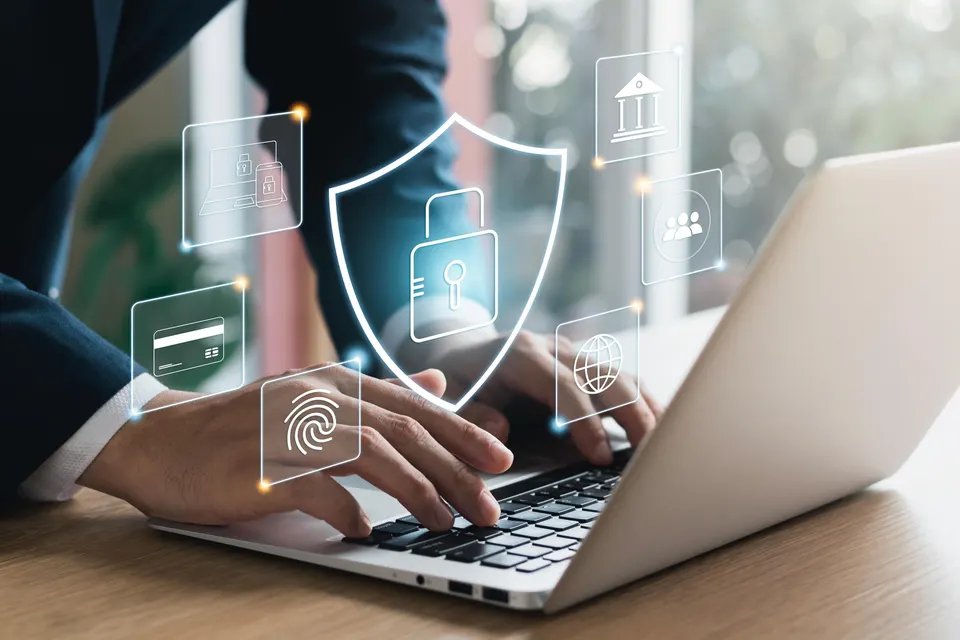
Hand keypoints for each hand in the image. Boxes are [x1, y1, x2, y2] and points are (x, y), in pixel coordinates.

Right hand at [79, 365, 512, 536]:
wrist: (160, 440)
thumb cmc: (243, 428)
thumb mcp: (315, 400)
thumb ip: (377, 396)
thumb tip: (437, 386)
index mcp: (334, 381)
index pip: (413, 406)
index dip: (462, 433)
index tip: (501, 460)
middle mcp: (316, 396)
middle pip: (403, 430)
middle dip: (455, 469)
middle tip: (489, 505)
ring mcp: (286, 429)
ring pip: (370, 452)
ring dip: (416, 490)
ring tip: (446, 522)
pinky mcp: (256, 466)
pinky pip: (313, 488)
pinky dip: (345, 510)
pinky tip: (366, 532)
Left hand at [435, 331, 662, 464]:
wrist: (463, 354)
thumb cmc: (457, 382)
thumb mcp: (446, 398)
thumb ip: (468, 415)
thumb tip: (501, 431)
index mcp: (519, 355)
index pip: (563, 385)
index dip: (586, 421)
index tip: (601, 457)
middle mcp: (554, 350)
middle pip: (604, 376)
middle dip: (631, 415)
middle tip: (650, 456)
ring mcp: (575, 357)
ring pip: (622, 377)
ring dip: (647, 410)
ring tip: (668, 447)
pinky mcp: (587, 370)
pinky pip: (625, 383)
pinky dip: (647, 405)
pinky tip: (665, 430)